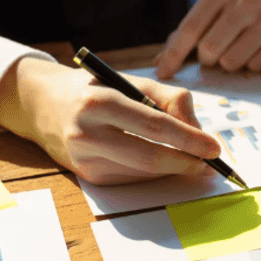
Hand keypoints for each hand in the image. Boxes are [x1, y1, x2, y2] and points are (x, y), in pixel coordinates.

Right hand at [0, 57, 221, 184]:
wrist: (46, 106)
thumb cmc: (99, 89)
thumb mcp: (133, 81)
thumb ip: (170, 99)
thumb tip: (198, 130)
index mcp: (99, 102)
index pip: (155, 125)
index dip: (189, 139)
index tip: (214, 147)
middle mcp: (86, 133)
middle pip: (149, 156)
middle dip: (186, 162)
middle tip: (209, 163)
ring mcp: (84, 159)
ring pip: (143, 172)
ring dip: (174, 169)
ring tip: (191, 159)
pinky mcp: (87, 176)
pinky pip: (132, 179)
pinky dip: (154, 173)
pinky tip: (162, 162)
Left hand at [154, 0, 260, 77]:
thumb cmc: (247, 5)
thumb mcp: (220, 4)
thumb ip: (191, 30)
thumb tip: (160, 63)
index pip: (190, 28)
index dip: (173, 54)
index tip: (163, 72)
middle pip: (209, 49)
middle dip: (208, 58)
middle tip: (218, 52)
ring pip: (231, 62)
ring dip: (231, 62)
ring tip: (242, 47)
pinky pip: (255, 66)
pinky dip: (253, 63)